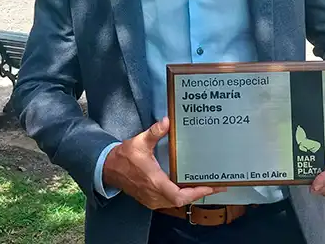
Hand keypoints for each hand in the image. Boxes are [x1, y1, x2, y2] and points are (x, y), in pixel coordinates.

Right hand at [102, 117, 225, 208]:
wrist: (108, 168)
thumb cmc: (125, 156)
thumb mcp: (139, 142)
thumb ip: (154, 132)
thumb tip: (167, 121)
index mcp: (155, 181)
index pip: (180, 195)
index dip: (197, 193)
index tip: (211, 187)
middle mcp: (155, 194)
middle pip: (182, 201)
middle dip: (199, 193)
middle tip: (216, 185)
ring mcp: (152, 199)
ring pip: (176, 202)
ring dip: (190, 195)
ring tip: (206, 185)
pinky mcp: (150, 200)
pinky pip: (169, 202)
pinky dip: (181, 196)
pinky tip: (188, 188)